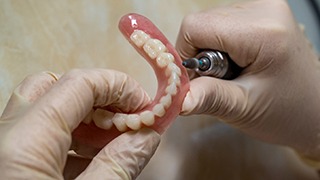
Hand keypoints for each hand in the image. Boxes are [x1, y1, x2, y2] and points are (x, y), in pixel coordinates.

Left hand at [0, 69, 159, 178]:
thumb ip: (119, 165)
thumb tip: (147, 136)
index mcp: (24, 143)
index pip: (78, 84)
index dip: (119, 87)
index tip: (144, 107)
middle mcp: (5, 137)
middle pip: (53, 88)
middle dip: (98, 98)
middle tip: (125, 119)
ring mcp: (4, 149)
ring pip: (44, 112)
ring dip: (86, 119)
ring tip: (114, 142)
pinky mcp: (8, 163)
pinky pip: (40, 137)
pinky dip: (71, 139)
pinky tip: (92, 160)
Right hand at [176, 0, 319, 160]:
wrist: (313, 108)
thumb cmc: (285, 112)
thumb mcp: (243, 108)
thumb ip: (208, 97)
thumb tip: (177, 98)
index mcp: (262, 31)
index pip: (195, 26)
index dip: (187, 54)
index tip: (198, 80)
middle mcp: (264, 8)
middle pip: (202, 22)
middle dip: (201, 54)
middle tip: (222, 79)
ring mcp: (264, 6)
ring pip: (210, 21)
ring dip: (211, 50)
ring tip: (235, 72)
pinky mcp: (262, 11)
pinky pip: (222, 22)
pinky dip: (221, 44)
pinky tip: (239, 61)